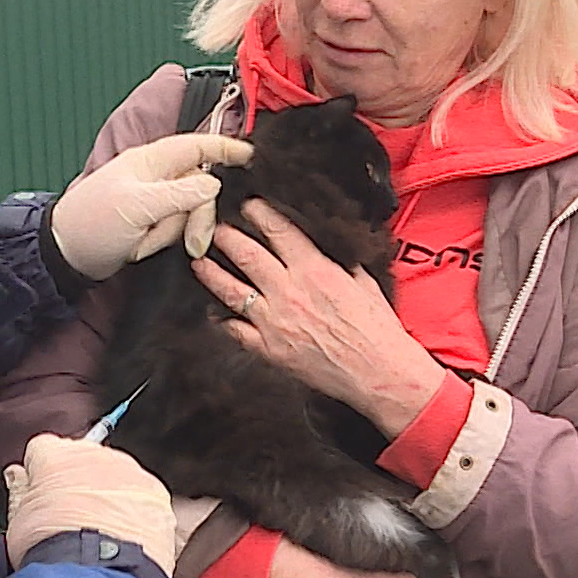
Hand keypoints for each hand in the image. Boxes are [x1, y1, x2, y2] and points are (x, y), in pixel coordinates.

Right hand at [3, 435, 177, 575]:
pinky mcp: (157, 496)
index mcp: (56, 455)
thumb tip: (16, 476)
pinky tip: (123, 540)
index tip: (41, 495)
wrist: (95, 576)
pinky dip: (136, 515)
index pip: (44, 450)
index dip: (40, 475)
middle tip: (70, 520)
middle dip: (78, 483)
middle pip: (85, 460)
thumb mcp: (17, 522)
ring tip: (99, 535)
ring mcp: (131, 474)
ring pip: (118, 478)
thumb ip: (19, 491)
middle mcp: (96, 456)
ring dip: (109, 498)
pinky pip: (145, 499)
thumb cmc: (51, 550)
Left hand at [51, 133, 254, 280]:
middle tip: (192, 244)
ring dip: (170, 233)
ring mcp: (154, 201)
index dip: (225, 148)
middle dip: (196, 218)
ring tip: (141, 243)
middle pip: (200, 188)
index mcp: (151, 162)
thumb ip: (179, 194)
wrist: (64, 255)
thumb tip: (214, 182)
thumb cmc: (92, 224)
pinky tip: (140, 248)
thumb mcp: (137, 207)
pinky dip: (161, 241)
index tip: (252, 155)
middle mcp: (156, 177)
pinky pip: (175, 229)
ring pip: (189, 213)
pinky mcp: (151, 222)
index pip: (196, 146)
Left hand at [195, 198, 446, 437]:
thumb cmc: (376, 329)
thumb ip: (337, 262)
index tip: (248, 204)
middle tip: (214, 226)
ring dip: (211, 273)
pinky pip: (236, 331)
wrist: (378, 373)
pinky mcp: (269, 349)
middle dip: (226, 236)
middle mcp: (289, 291)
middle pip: (246, 254)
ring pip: (231, 290)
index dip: (258, 213)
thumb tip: (324, 246)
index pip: (278, 230)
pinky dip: (222, 320)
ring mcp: (274, 321)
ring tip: (198, 261)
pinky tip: (213, 312)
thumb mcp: (362, 282)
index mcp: (315, 270)